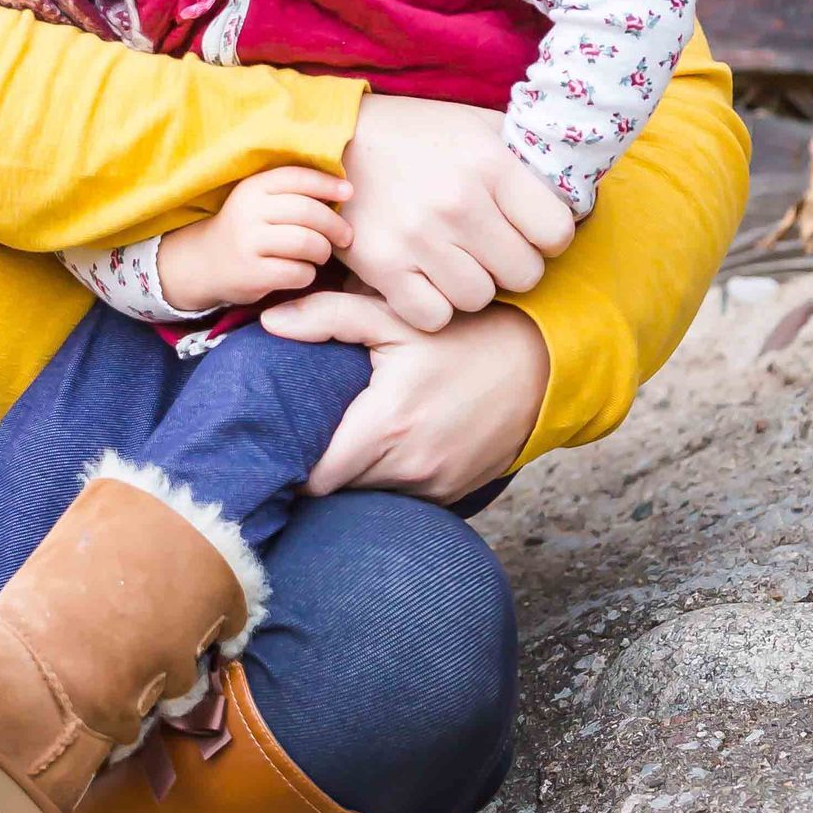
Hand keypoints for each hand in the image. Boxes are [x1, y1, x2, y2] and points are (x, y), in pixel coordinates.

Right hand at [155, 164, 353, 313]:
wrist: (203, 263)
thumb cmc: (247, 229)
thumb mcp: (259, 202)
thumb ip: (292, 193)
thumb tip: (345, 189)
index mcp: (252, 188)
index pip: (297, 177)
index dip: (327, 183)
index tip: (349, 192)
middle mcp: (248, 212)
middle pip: (308, 212)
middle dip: (335, 224)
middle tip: (346, 236)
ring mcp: (248, 243)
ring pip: (307, 243)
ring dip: (323, 251)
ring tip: (322, 254)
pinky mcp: (251, 274)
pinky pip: (298, 272)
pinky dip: (308, 273)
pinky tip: (302, 272)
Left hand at [262, 293, 550, 501]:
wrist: (542, 365)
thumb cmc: (464, 336)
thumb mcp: (394, 317)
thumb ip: (327, 315)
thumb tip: (269, 320)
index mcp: (386, 429)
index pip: (315, 480)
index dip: (292, 463)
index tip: (283, 438)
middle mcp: (410, 469)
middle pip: (339, 490)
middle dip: (321, 466)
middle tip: (308, 431)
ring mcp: (435, 488)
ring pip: (370, 496)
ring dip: (356, 474)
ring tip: (348, 435)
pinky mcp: (455, 494)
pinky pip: (405, 497)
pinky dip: (390, 478)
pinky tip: (391, 445)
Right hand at [340, 95, 563, 329]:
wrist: (334, 138)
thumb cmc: (417, 133)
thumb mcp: (477, 125)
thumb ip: (525, 157)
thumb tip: (577, 194)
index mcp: (489, 163)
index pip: (557, 232)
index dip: (548, 236)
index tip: (529, 229)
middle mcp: (458, 203)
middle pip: (523, 274)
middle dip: (512, 264)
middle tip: (490, 247)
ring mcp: (419, 238)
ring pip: (479, 299)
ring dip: (472, 285)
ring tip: (454, 258)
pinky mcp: (383, 266)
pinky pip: (433, 315)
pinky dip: (433, 305)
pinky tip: (425, 277)